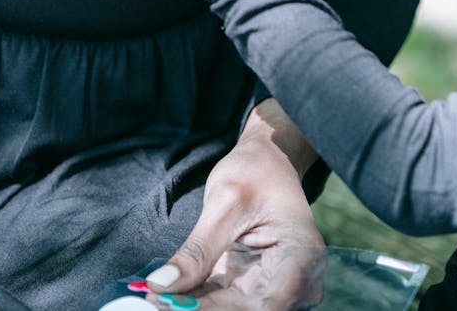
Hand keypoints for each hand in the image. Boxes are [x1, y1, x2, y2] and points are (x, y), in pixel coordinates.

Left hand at [145, 130, 324, 307]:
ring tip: (158, 300)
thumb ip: (198, 249)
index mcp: (301, 257)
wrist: (266, 160)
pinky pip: (223, 300)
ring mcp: (272, 285)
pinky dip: (195, 299)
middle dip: (200, 309)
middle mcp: (294, 280)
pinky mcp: (251, 284)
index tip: (172, 306)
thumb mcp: (225, 202)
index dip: (217, 310)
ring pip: (231, 309)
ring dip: (194, 306)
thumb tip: (161, 286)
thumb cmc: (255, 171)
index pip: (264, 304)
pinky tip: (168, 297)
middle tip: (155, 303)